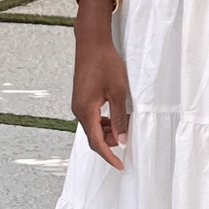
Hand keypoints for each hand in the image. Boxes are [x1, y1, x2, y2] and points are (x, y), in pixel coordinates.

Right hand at [72, 0, 130, 169]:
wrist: (92, 43)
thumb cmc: (105, 63)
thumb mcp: (119, 91)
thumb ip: (121, 117)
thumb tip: (123, 139)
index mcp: (85, 110)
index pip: (96, 142)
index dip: (109, 156)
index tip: (120, 165)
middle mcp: (78, 110)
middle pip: (94, 136)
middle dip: (111, 141)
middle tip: (130, 133)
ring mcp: (79, 104)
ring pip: (94, 127)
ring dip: (109, 130)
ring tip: (126, 121)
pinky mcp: (82, 98)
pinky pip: (93, 117)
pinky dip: (105, 121)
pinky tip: (117, 113)